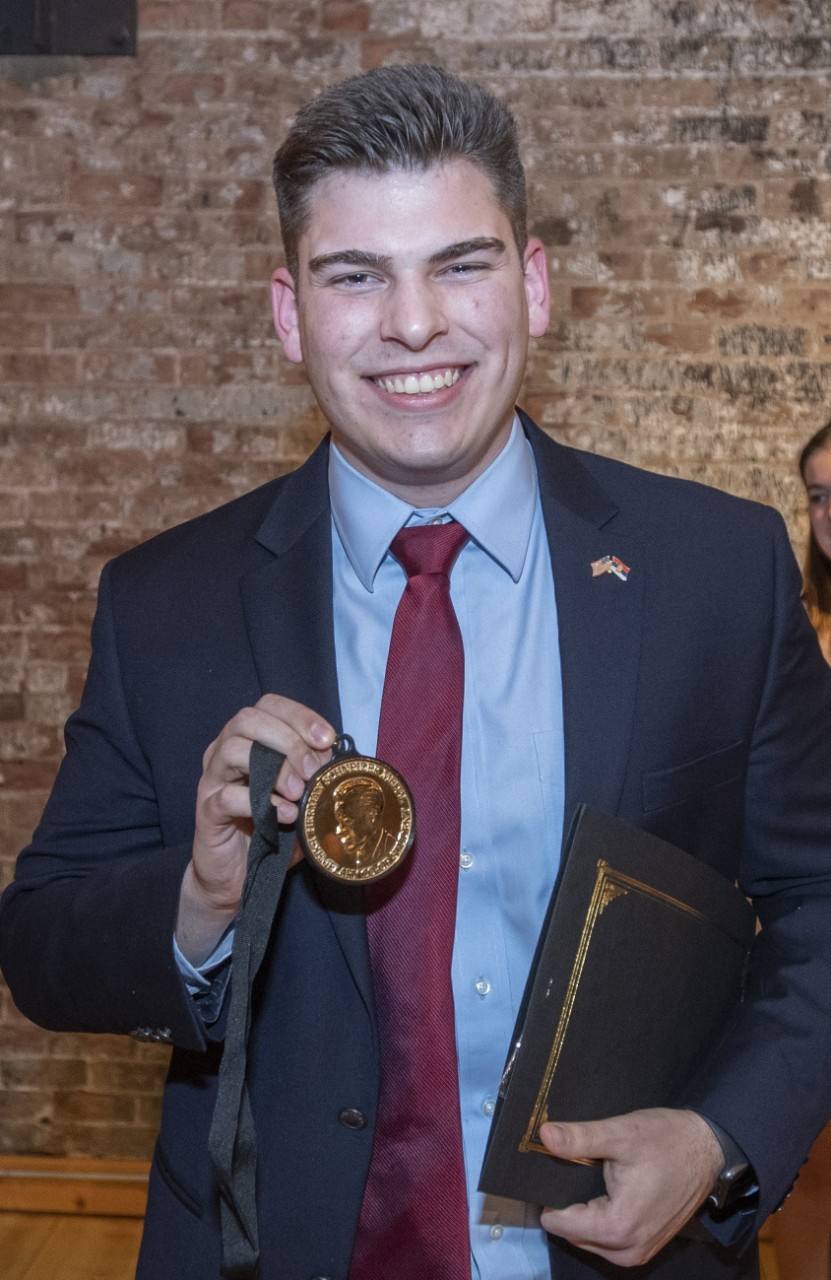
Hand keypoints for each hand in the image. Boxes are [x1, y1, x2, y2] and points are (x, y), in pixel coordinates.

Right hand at [176, 694, 335, 963]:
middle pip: (248, 719)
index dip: (299, 715)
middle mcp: (224, 751)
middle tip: (313, 768)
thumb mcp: (301, 799)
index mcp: (249, 740)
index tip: (327, 738)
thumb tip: (340, 762)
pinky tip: (285, 816)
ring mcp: (212, 780)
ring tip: (298, 792)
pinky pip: (228, 796)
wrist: (238, 876)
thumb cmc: (271, 830)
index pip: (269, 705)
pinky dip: (260, 802)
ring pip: (233, 749)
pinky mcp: (207, 811)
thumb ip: (315, 777)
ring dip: (274, 768)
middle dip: (288, 738)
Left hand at [539, 1108, 722, 1267]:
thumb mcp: (621, 1134)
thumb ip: (580, 1138)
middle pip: (575, 1234)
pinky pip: (609, 1241)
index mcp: (618, 1227)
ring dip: (583, 1215)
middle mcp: (628, 1249)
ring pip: (591, 1240)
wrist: (708, 1149)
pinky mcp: (648, 1245)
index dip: (550, 1198)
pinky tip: (602, 1192)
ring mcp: (640, 1251)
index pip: (562, 1225)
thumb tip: (544, 1135)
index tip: (549, 1172)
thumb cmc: (667, 1140)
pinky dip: (600, 1220)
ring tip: (584, 1178)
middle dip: (566, 1206)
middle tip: (568, 1170)